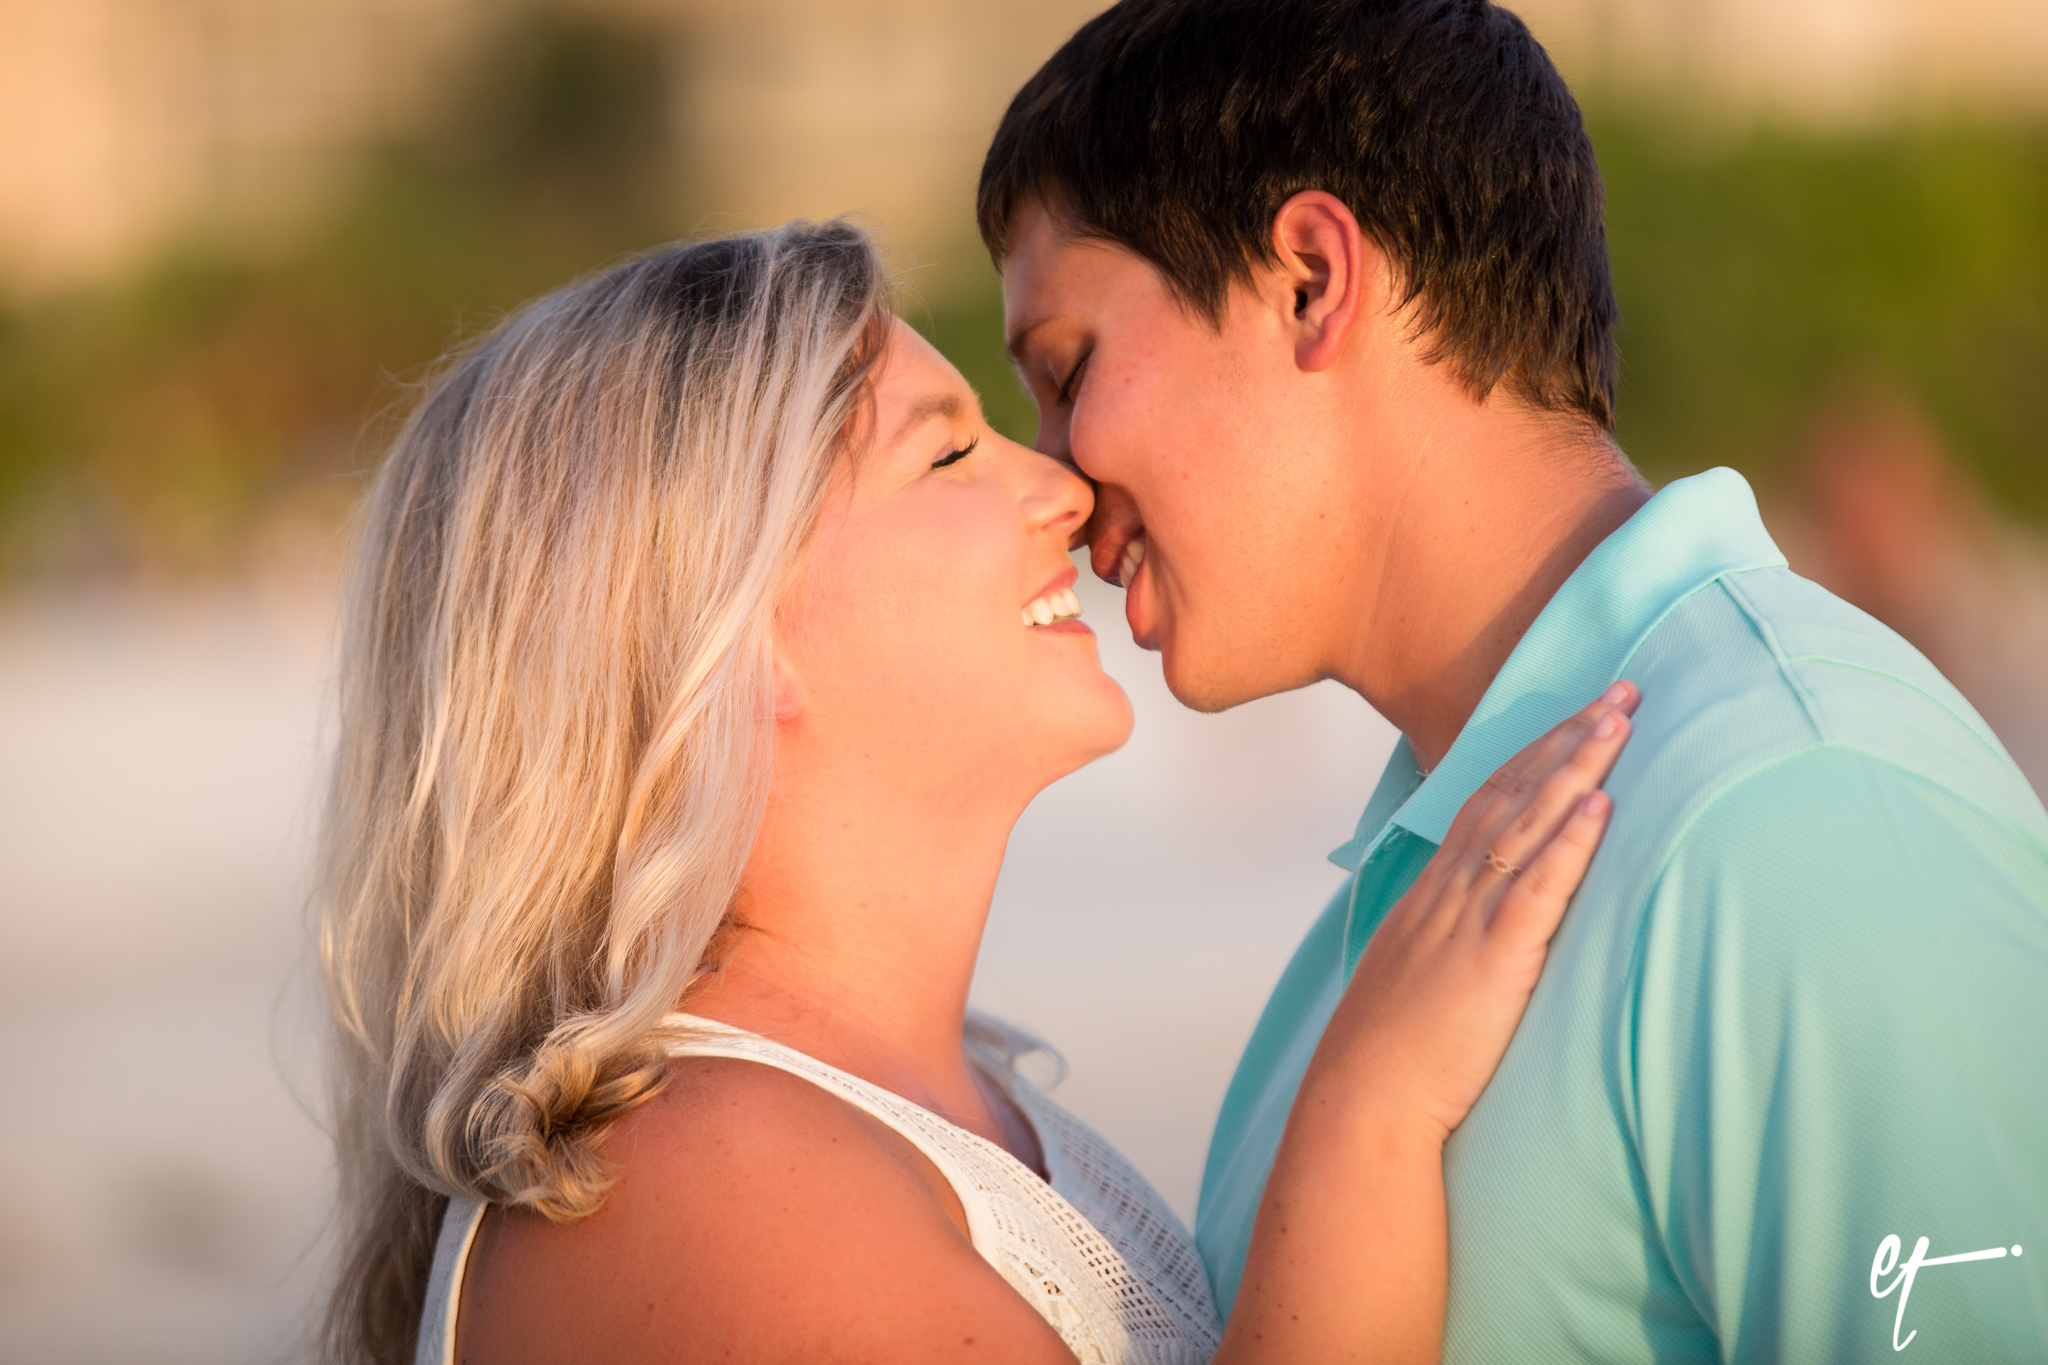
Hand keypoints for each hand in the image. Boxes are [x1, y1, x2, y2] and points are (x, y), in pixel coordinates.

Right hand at [1311, 681, 1637, 1145]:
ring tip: (1620, 719)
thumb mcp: (1419, 972)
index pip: (1488, 799)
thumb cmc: (1391, 1050)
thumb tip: (1485, 925)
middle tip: (1621, 688)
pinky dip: (1568, 844)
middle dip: (1568, 737)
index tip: (1578, 712)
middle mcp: (1450, 891)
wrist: (1363, 1098)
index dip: (1536, 752)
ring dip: (1576, 768)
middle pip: (1513, 794)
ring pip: (1527, 825)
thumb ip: (1452, 937)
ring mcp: (1468, 920)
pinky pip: (1535, 889)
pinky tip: (1600, 805)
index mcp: (1434, 892)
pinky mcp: (1494, 959)